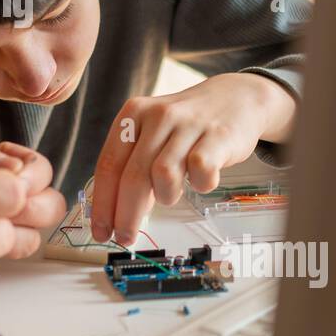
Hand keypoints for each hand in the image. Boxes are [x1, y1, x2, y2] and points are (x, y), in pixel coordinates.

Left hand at [90, 73, 295, 245]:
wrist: (235, 98)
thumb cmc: (187, 125)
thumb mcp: (152, 135)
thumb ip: (132, 166)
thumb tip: (115, 212)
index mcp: (133, 114)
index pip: (108, 165)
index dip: (102, 204)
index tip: (100, 230)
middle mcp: (158, 116)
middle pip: (132, 176)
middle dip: (126, 216)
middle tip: (125, 238)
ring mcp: (188, 124)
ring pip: (163, 175)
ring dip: (165, 196)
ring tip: (172, 192)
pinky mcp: (218, 135)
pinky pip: (200, 172)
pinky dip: (199, 185)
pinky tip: (201, 179)